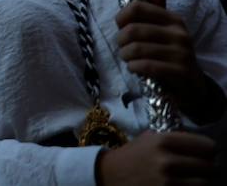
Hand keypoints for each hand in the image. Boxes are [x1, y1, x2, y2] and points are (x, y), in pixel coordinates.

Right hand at [95, 130, 216, 185]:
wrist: (108, 174)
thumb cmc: (131, 155)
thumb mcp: (148, 139)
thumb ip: (172, 139)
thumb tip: (201, 145)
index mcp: (163, 141)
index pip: (207, 146)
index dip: (210, 150)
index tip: (209, 153)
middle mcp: (167, 160)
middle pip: (210, 166)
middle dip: (210, 167)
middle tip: (206, 168)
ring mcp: (168, 181)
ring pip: (205, 183)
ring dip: (204, 180)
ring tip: (198, 178)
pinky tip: (186, 184)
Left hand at [116, 0, 217, 119]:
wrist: (192, 85)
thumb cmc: (171, 53)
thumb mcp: (164, 30)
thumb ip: (156, 8)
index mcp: (173, 19)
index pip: (137, 7)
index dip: (121, 17)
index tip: (120, 26)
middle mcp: (179, 33)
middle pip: (132, 30)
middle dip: (121, 41)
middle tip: (122, 47)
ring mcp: (181, 53)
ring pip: (137, 49)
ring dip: (126, 55)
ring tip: (128, 58)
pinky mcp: (180, 71)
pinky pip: (147, 65)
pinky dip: (134, 67)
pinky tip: (135, 68)